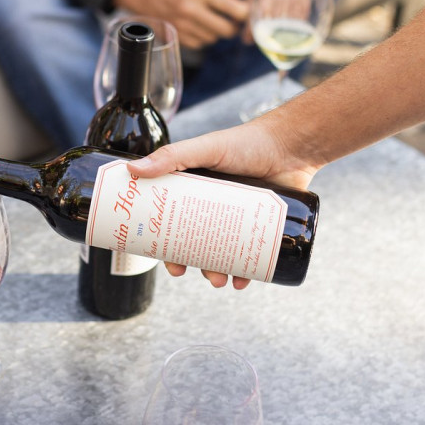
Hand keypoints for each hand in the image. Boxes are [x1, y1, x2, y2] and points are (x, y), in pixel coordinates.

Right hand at [112, 0, 246, 48]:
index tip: (246, 14)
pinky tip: (196, 28)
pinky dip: (202, 38)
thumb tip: (241, 14)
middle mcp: (192, 10)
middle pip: (227, 30)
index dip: (245, 14)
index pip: (235, 10)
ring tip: (209, 22)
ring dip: (215, 33)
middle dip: (233, 28)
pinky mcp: (176, 37)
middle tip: (231, 22)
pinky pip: (200, 44)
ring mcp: (183, 26)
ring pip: (213, 39)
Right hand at [127, 115, 318, 288]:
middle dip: (193, 265)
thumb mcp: (206, 148)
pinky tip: (242, 282)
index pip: (174, 222)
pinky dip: (246, 274)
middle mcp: (214, 208)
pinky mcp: (262, 228)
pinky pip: (251, 258)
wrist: (291, 146)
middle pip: (197, 244)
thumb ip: (172, 157)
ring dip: (217, 273)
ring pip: (223, 255)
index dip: (166, 243)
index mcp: (195, 191)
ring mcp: (239, 220)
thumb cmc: (247, 142)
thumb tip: (133, 170)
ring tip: (220, 281)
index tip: (164, 259)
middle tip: (190, 274)